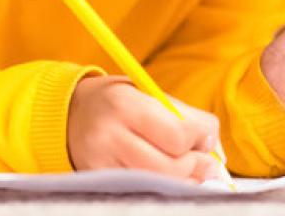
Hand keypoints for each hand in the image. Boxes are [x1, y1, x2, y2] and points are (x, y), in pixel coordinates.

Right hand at [67, 75, 220, 181]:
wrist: (70, 115)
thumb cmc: (119, 102)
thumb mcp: (148, 94)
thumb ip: (183, 116)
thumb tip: (213, 147)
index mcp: (126, 105)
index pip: (178, 135)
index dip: (201, 139)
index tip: (206, 137)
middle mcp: (110, 136)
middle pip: (170, 166)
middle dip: (197, 166)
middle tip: (207, 163)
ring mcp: (102, 163)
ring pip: (158, 183)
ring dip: (184, 180)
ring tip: (191, 170)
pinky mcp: (100, 181)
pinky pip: (142, 189)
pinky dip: (163, 186)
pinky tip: (169, 177)